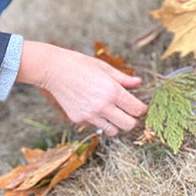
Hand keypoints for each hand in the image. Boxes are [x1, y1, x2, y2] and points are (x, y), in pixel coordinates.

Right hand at [16, 42, 146, 135]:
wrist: (53, 70)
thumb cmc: (79, 64)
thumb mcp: (103, 68)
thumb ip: (123, 79)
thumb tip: (139, 82)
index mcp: (112, 90)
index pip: (137, 109)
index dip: (141, 108)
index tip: (139, 105)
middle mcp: (103, 106)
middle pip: (129, 125)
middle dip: (132, 119)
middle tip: (128, 111)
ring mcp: (90, 115)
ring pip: (114, 131)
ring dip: (116, 123)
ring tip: (111, 111)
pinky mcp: (79, 119)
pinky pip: (96, 126)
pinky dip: (99, 120)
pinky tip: (93, 107)